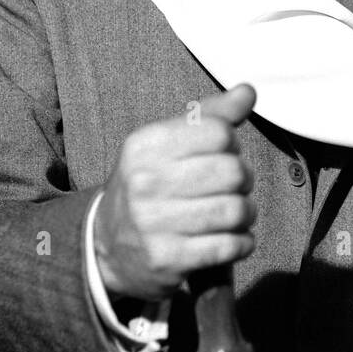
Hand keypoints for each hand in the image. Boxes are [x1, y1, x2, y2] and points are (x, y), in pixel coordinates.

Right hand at [94, 83, 257, 301]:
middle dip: (244, 180)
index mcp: (146, 144)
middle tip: (233, 188)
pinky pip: (229, 246)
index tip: (223, 154)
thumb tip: (247, 92)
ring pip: (235, 210)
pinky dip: (242, 243)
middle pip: (233, 172)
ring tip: (235, 214)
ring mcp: (153, 224)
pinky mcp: (166, 259)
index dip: (232, 143)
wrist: (104, 246)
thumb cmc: (149, 185)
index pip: (219, 132)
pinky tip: (231, 239)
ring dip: (246, 214)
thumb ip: (210, 116)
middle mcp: (145, 182)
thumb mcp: (167, 143)